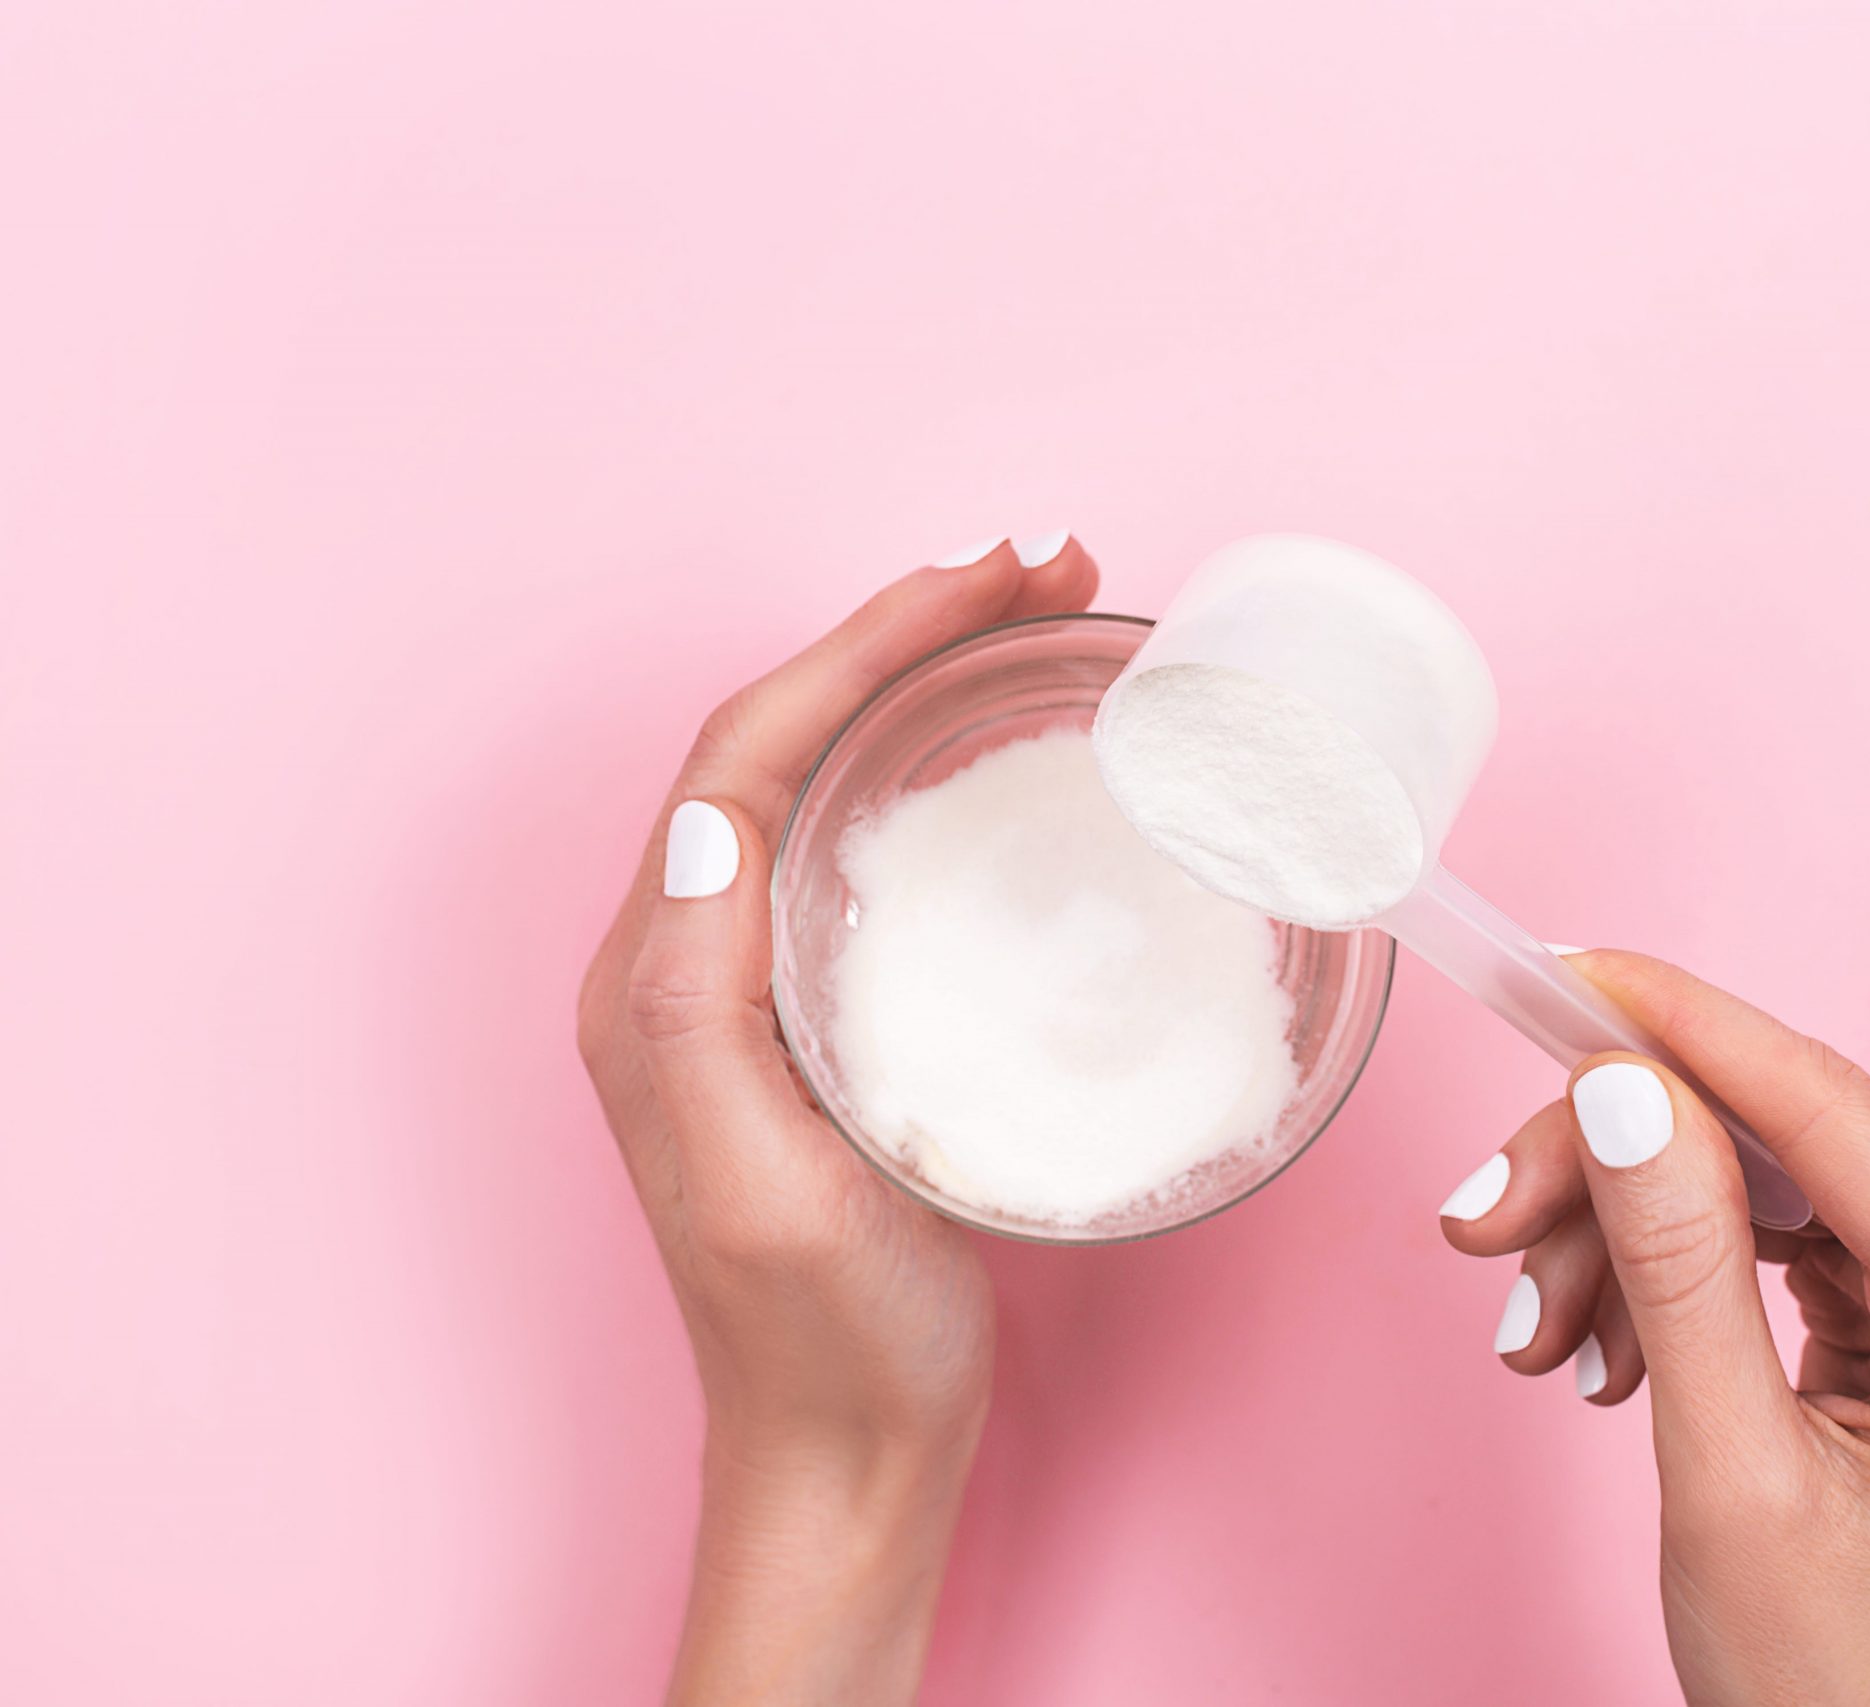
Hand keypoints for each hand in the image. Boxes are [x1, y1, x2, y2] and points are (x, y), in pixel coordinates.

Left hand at [577, 537, 1100, 1704]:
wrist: (852, 1448)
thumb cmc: (826, 1336)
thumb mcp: (763, 1185)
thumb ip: (705, 1014)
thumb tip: (709, 832)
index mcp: (662, 979)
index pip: (748, 753)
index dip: (864, 645)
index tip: (988, 581)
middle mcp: (691, 958)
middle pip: (785, 737)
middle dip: (904, 631)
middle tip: (1042, 571)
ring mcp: (755, 980)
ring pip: (823, 773)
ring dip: (919, 677)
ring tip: (1032, 621)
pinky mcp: (821, 1009)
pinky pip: (863, 836)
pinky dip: (933, 759)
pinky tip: (1004, 749)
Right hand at [1439, 951, 1869, 1705]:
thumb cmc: (1831, 1689)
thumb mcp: (1729, 1473)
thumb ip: (1678, 1266)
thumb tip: (1624, 1089)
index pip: (1824, 1106)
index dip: (1680, 1026)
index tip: (1562, 971)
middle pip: (1777, 1137)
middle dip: (1614, 1169)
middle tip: (1481, 1223)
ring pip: (1758, 1181)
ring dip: (1622, 1236)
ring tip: (1532, 1336)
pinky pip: (1771, 1240)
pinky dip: (1665, 1275)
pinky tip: (1594, 1347)